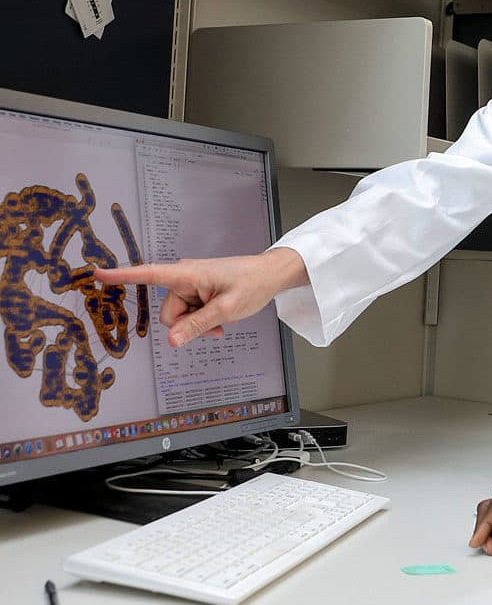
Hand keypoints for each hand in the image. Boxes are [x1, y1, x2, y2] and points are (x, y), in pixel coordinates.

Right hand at [93, 248, 307, 345]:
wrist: (271, 275)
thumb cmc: (252, 285)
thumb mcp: (226, 310)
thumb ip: (197, 325)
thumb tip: (171, 341)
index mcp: (187, 274)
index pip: (148, 274)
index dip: (121, 276)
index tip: (96, 274)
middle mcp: (184, 277)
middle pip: (168, 312)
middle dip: (186, 325)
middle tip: (216, 325)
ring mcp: (191, 285)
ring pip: (180, 317)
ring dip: (198, 325)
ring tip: (222, 323)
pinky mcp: (198, 292)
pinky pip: (190, 314)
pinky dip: (202, 321)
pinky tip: (220, 322)